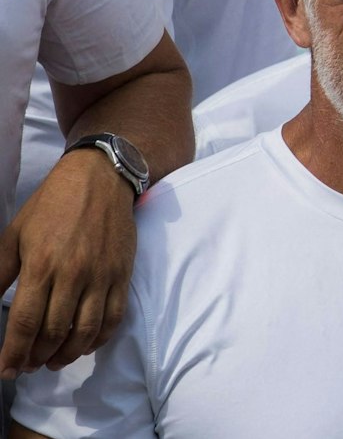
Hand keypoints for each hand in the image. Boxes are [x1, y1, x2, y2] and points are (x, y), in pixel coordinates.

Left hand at [0, 149, 138, 378]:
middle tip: (25, 366)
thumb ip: (0, 273)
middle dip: (36, 358)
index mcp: (41, 265)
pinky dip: (97, 340)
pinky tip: (83, 346)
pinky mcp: (122, 275)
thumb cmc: (51, 205)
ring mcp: (102, 276)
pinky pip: (113, 318)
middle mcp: (74, 275)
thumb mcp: (15, 234)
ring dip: (66, 355)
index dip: (13, 353)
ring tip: (51, 362)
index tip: (5, 371)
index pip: (25, 323)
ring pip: (85, 332)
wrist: (100, 179)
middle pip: (54, 332)